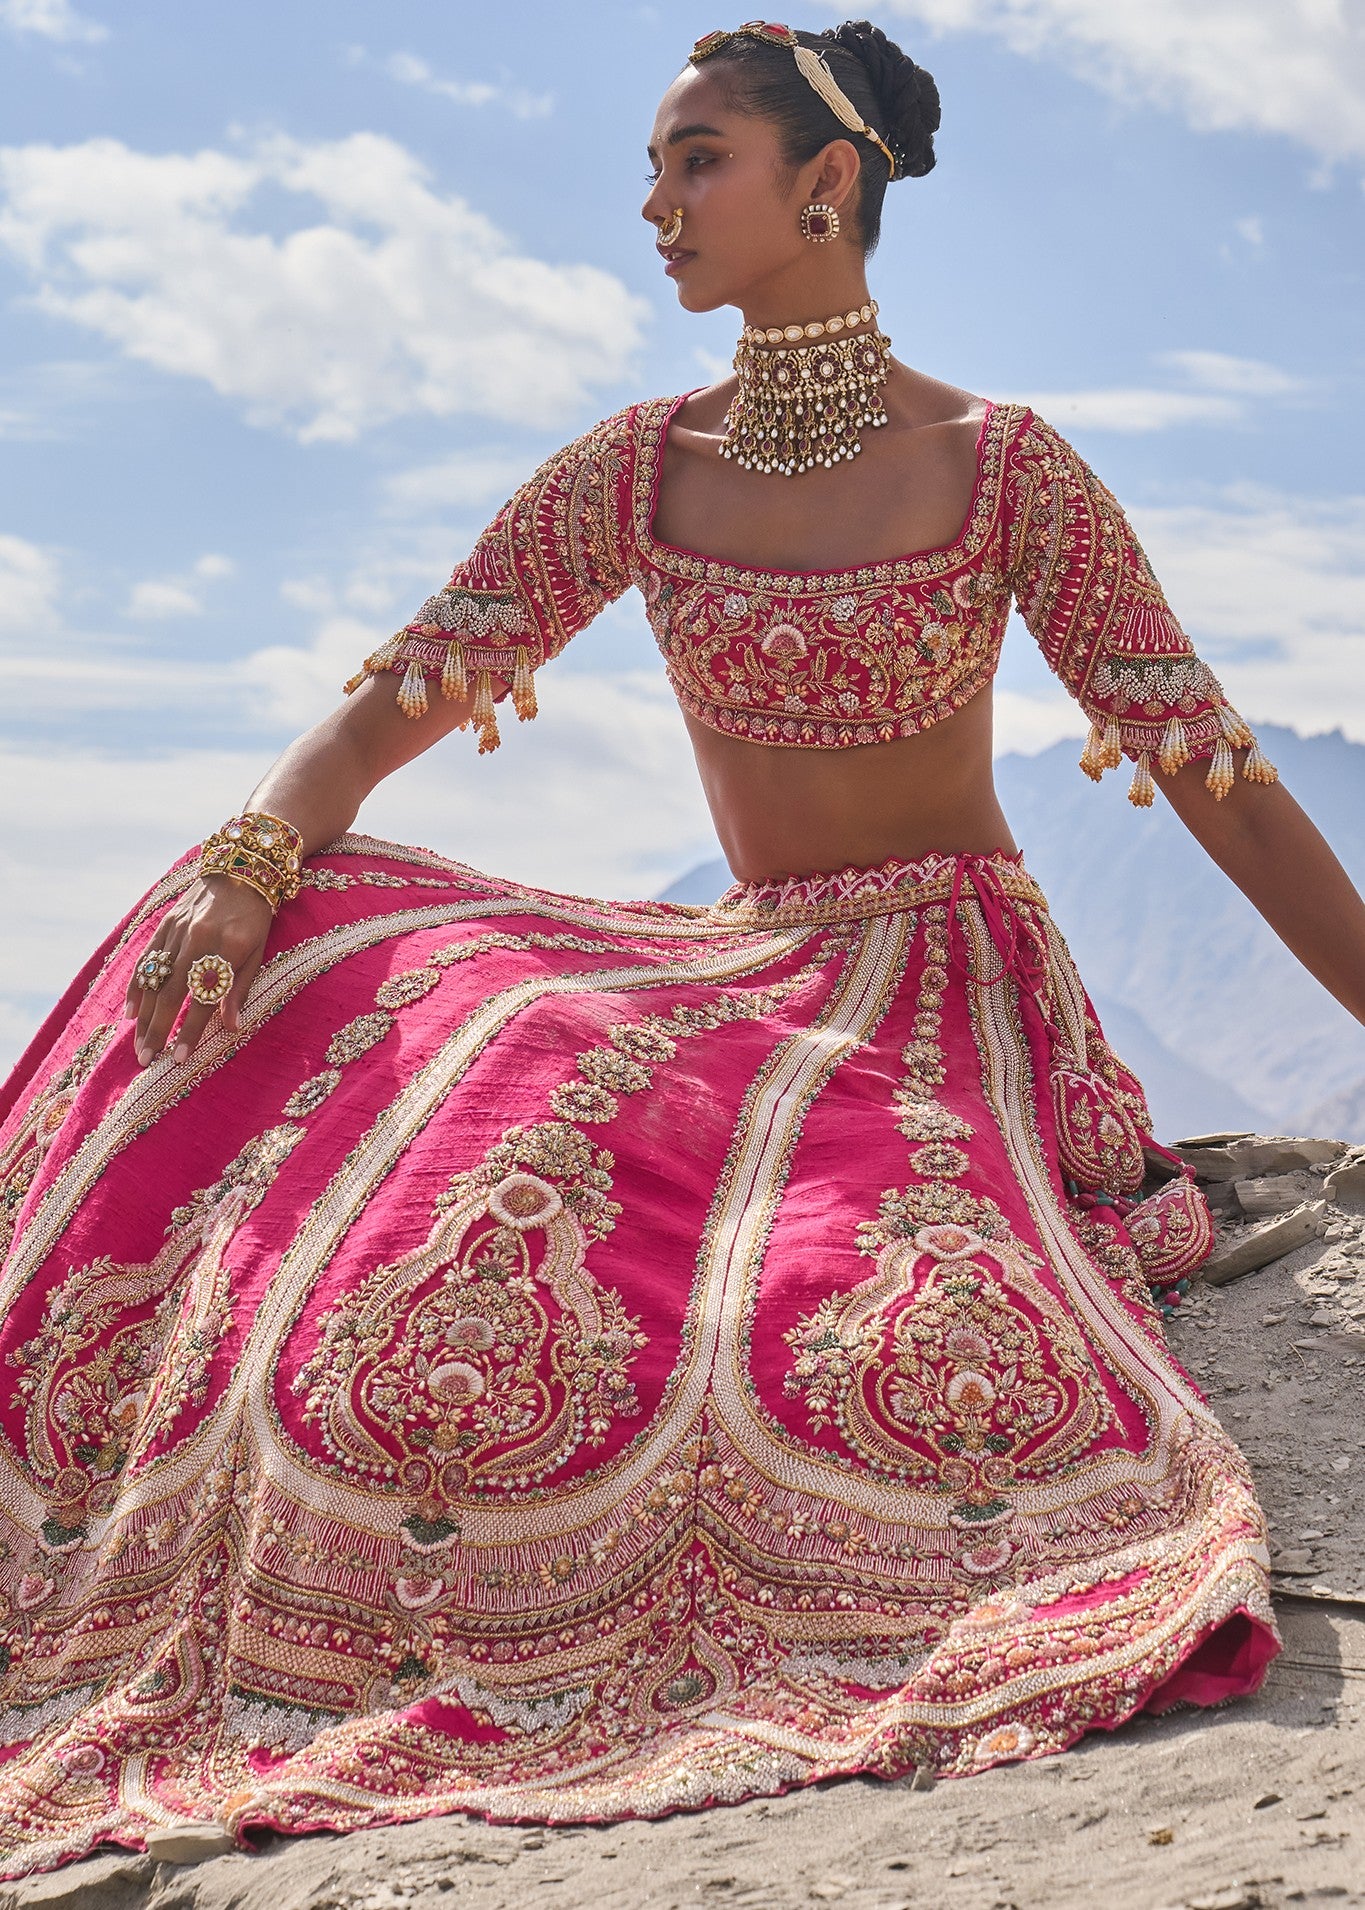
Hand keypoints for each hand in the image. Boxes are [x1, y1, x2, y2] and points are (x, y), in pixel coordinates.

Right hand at [123, 875, 274, 1067]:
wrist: (241, 869)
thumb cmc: (255, 918)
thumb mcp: (259, 952)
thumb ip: (240, 989)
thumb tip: (230, 1028)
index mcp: (229, 948)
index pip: (205, 998)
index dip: (190, 1030)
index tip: (179, 1058)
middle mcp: (199, 939)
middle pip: (172, 992)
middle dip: (157, 1030)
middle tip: (146, 1059)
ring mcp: (178, 930)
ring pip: (154, 980)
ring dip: (144, 1016)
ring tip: (139, 1045)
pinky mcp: (165, 924)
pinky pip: (146, 959)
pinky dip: (136, 987)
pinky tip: (130, 1012)